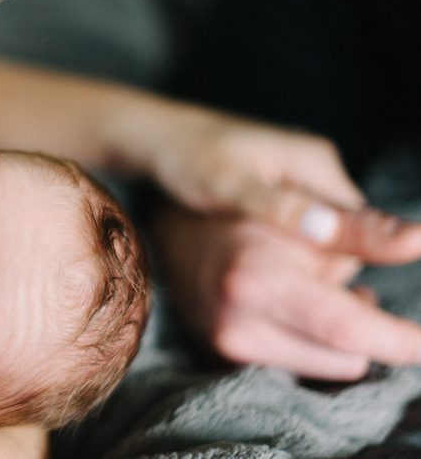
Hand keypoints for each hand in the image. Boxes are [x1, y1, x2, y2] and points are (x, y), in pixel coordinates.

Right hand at [152, 201, 420, 379]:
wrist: (171, 225)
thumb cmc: (235, 204)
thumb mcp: (301, 210)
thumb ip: (362, 232)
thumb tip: (417, 240)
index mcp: (254, 282)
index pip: (348, 329)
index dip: (400, 339)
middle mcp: (234, 324)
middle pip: (345, 357)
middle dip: (363, 324)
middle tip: (345, 281)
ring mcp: (225, 344)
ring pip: (326, 364)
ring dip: (337, 332)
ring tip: (313, 286)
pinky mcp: (223, 352)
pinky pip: (296, 361)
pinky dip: (309, 336)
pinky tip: (294, 303)